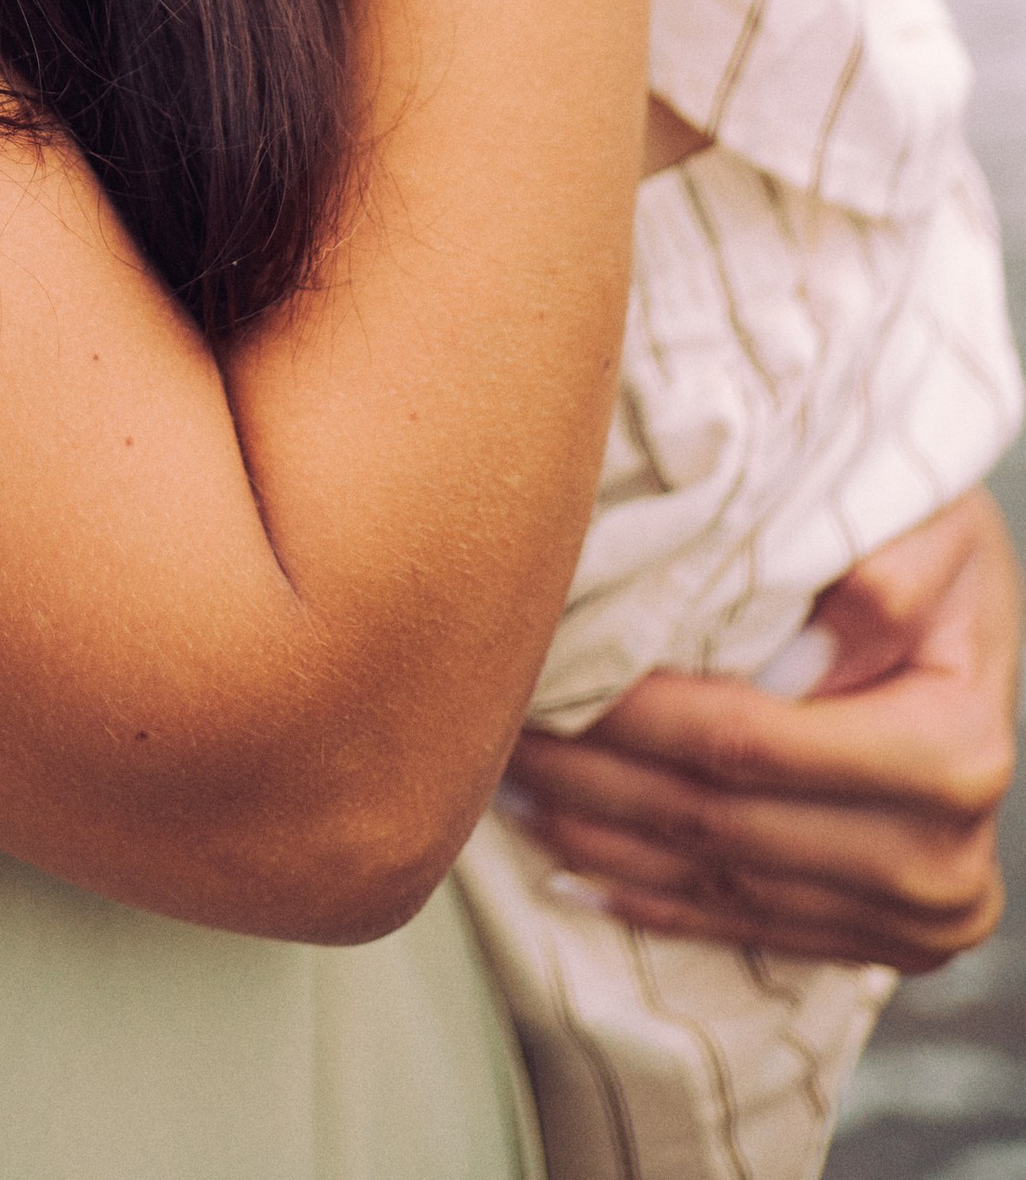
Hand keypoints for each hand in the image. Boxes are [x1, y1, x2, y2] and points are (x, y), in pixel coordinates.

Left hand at [502, 488, 1021, 972]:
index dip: (632, 713)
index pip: (748, 741)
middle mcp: (941, 859)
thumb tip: (812, 650)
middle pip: (717, 822)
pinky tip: (568, 862)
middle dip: (590, 775)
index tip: (541, 668)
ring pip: (714, 881)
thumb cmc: (935, 546)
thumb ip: (887, 576)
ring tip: (503, 784)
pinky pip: (740, 926)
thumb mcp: (934, 524)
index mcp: (954, 752)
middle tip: (493, 724)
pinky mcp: (880, 945)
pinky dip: (648, 893)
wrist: (974, 631)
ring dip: (599, 838)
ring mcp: (912, 918)